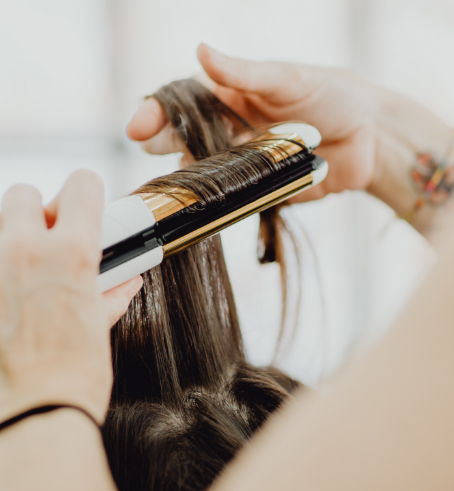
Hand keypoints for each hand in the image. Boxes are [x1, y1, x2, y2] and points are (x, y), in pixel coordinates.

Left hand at [0, 171, 140, 423]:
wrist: (29, 419)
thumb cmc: (72, 379)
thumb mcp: (99, 328)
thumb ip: (110, 295)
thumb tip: (126, 282)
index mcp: (70, 253)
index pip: (81, 185)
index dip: (88, 192)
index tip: (88, 206)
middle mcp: (23, 251)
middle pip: (24, 195)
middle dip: (40, 212)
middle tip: (52, 242)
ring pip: (0, 225)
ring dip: (15, 239)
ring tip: (28, 273)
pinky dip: (2, 271)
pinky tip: (12, 298)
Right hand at [128, 43, 379, 202]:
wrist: (367, 137)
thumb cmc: (329, 95)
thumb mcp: (287, 78)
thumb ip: (245, 73)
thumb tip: (202, 50)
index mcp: (227, 102)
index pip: (180, 106)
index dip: (156, 115)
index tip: (136, 127)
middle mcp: (227, 136)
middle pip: (182, 144)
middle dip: (160, 149)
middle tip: (145, 152)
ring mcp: (240, 168)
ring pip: (202, 179)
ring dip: (184, 185)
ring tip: (166, 192)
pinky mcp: (257, 194)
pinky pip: (232, 204)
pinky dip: (216, 209)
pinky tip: (200, 213)